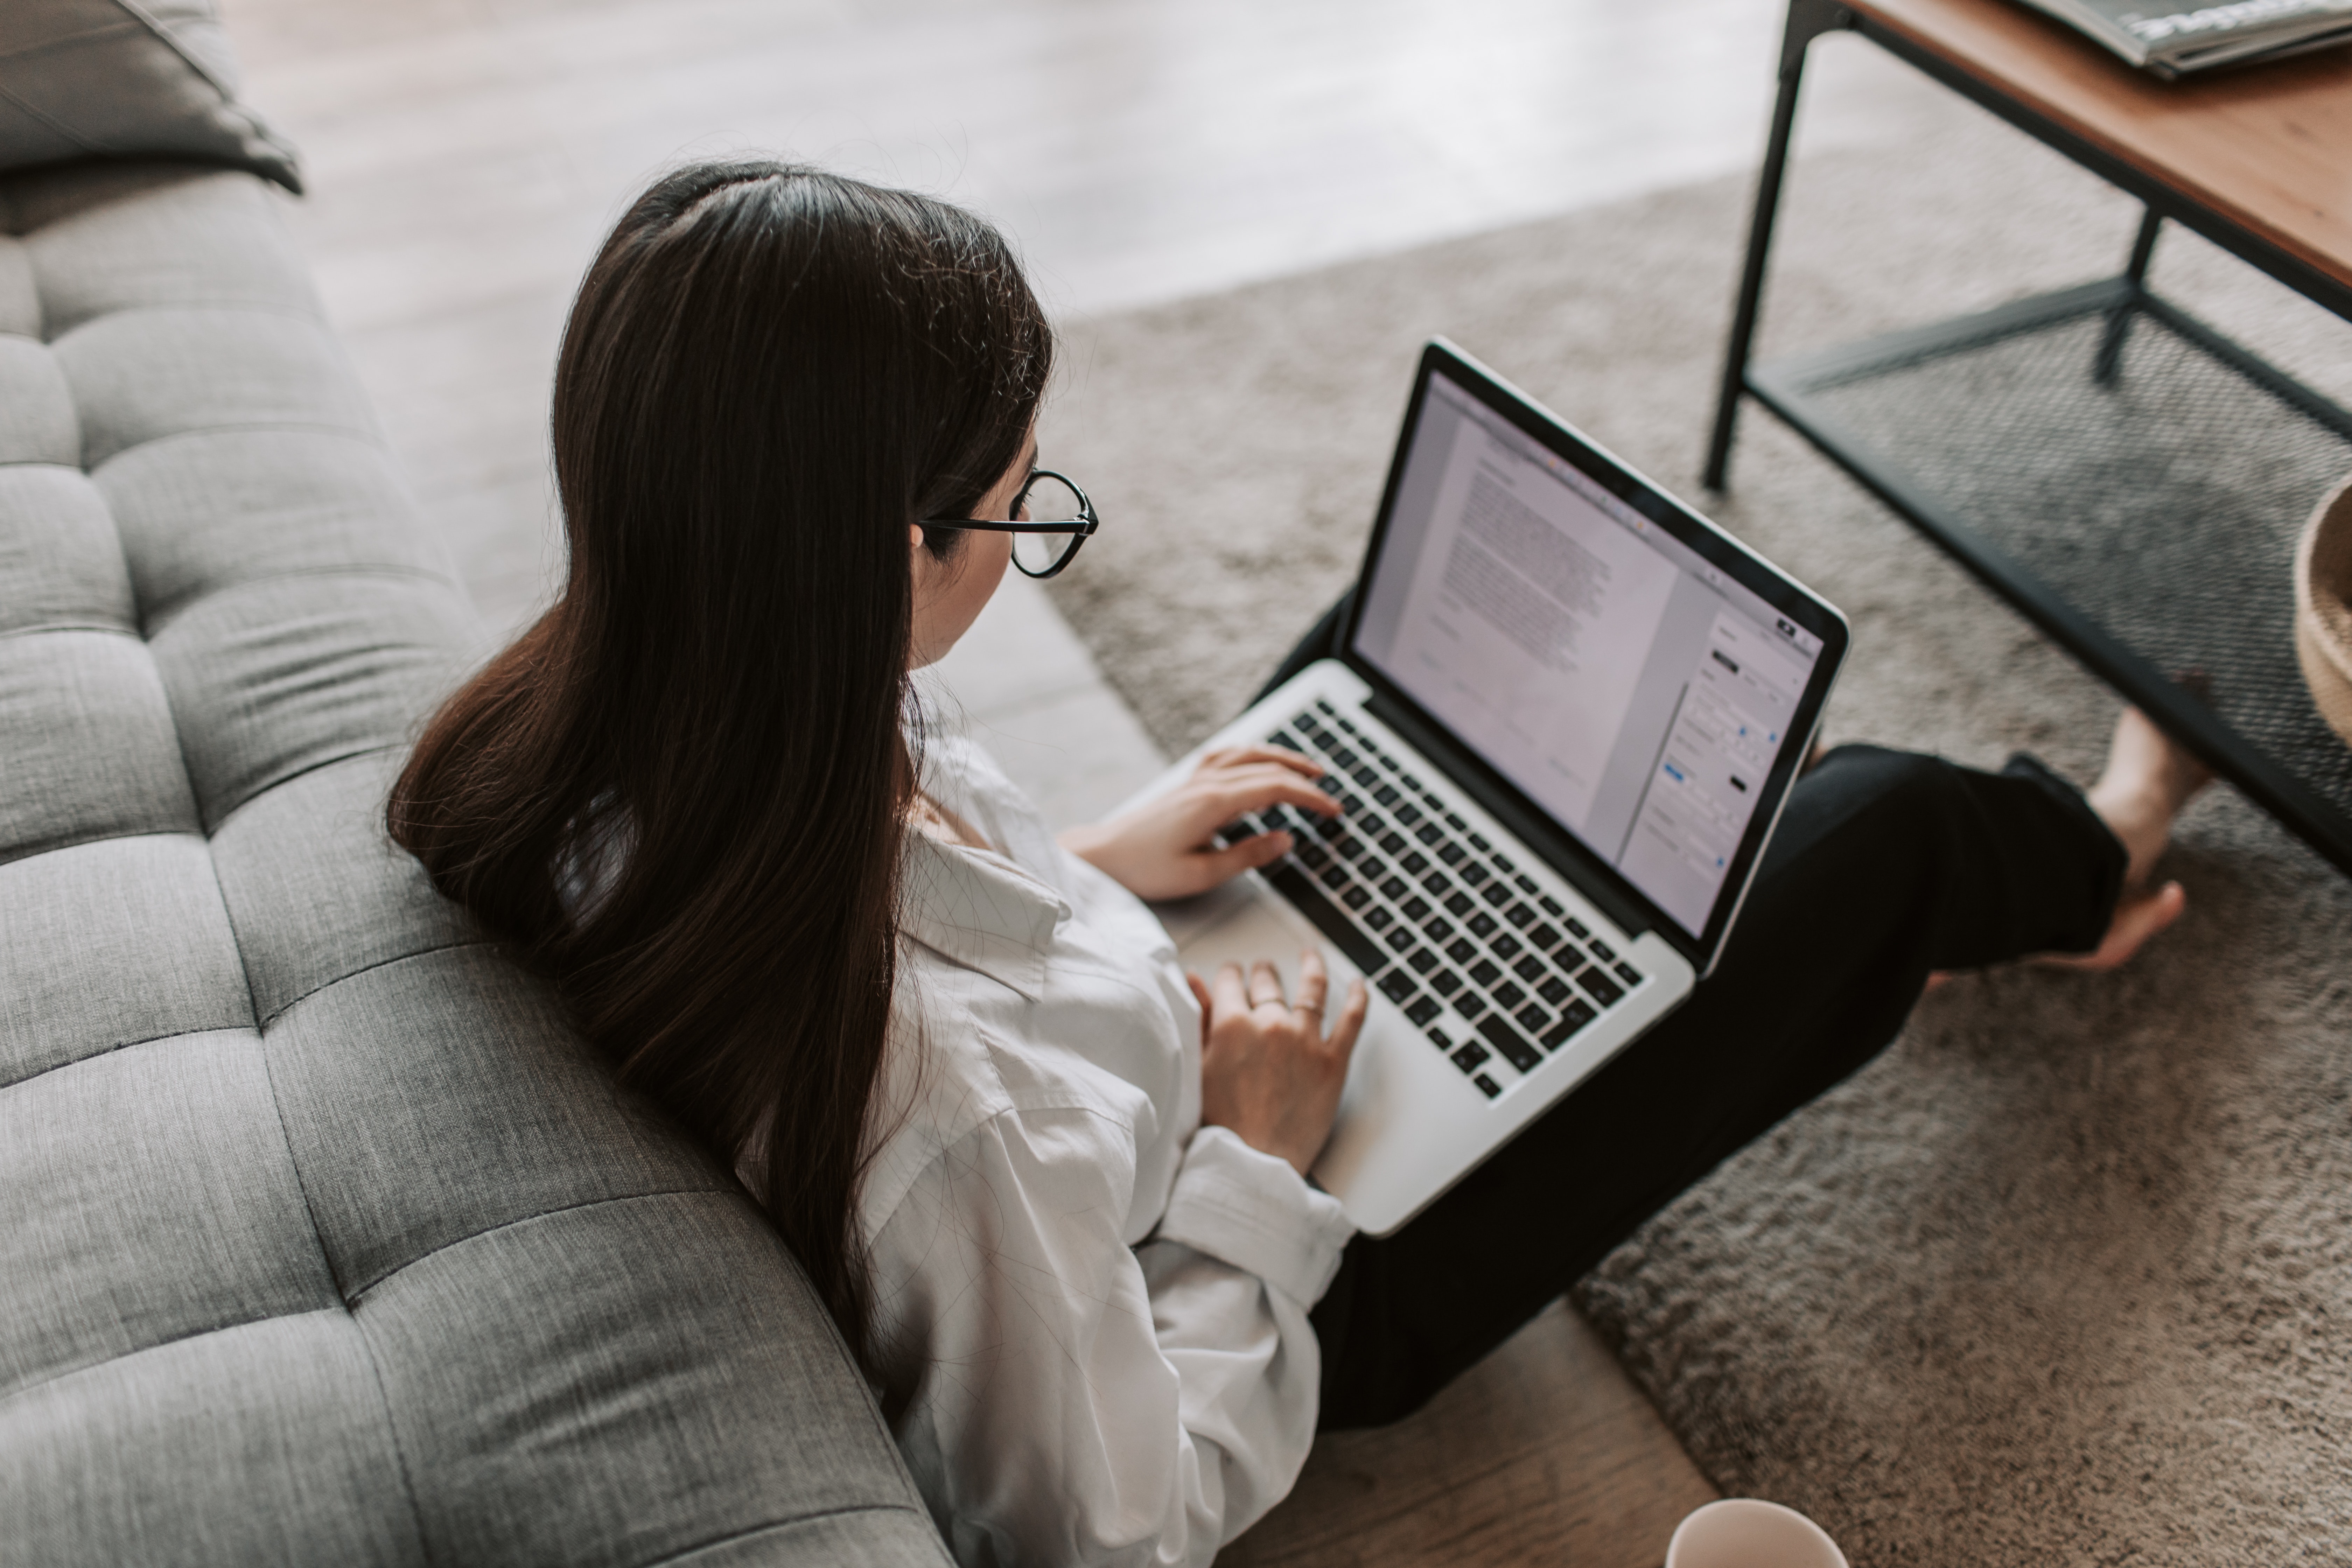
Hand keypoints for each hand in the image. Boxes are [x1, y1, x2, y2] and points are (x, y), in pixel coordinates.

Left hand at [1060, 746, 1337, 901]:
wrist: (1103, 856)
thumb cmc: (1146, 869)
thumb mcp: (1201, 874)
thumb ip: (1248, 856)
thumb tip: (1286, 839)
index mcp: (1213, 803)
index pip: (1275, 788)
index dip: (1310, 798)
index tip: (1333, 810)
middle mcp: (1206, 783)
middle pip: (1267, 767)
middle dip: (1304, 778)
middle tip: (1331, 794)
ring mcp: (1195, 779)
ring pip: (1248, 754)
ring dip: (1282, 757)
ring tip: (1307, 769)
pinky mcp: (1187, 784)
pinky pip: (1226, 755)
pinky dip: (1251, 754)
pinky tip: (1259, 759)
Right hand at [1192, 950, 1367, 1175]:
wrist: (1252, 1164)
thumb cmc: (1219, 1125)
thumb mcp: (1198, 1067)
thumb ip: (1198, 1020)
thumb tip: (1194, 981)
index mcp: (1232, 1025)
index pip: (1230, 982)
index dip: (1229, 976)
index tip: (1231, 975)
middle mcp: (1271, 1024)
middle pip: (1268, 983)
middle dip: (1263, 974)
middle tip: (1262, 971)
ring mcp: (1306, 1041)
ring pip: (1312, 989)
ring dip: (1311, 967)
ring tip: (1310, 957)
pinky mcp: (1333, 1062)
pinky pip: (1352, 1020)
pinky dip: (1359, 998)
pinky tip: (1360, 985)